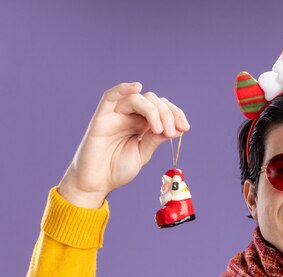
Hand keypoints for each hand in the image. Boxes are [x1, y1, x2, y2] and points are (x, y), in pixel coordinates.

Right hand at [58, 82, 189, 207]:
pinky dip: (123, 88)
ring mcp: (116, 115)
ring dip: (153, 111)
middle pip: (153, 101)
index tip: (185, 128)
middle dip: (168, 114)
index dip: (176, 114)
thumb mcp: (143, 154)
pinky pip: (110, 96)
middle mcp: (131, 116)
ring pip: (138, 99)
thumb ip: (155, 139)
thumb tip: (176, 128)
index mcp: (143, 124)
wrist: (96, 182)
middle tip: (172, 132)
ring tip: (160, 130)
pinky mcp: (102, 117)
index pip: (162, 109)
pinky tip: (136, 87)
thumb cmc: (117, 169)